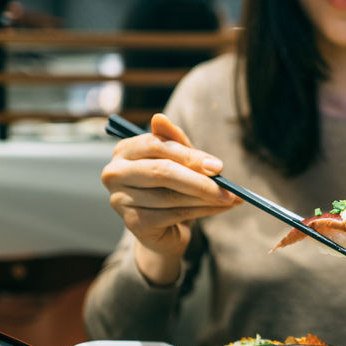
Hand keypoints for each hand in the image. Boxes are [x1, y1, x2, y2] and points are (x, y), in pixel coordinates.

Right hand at [101, 114, 240, 283]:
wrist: (165, 227)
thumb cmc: (171, 186)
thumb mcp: (178, 160)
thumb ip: (174, 141)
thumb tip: (159, 117)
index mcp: (125, 150)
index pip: (155, 145)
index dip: (189, 155)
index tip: (218, 166)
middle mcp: (115, 173)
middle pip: (162, 171)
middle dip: (199, 180)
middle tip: (226, 188)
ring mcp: (121, 200)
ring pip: (171, 196)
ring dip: (206, 198)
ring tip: (229, 199)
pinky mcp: (133, 224)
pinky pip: (173, 215)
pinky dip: (201, 212)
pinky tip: (218, 209)